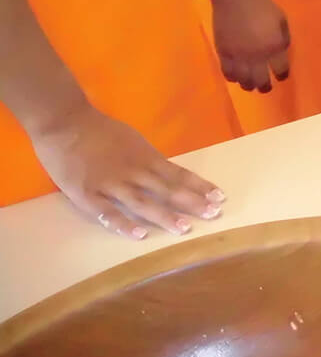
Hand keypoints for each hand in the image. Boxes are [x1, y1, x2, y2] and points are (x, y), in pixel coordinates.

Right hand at [30, 103, 224, 238]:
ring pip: (142, 202)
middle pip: (167, 189)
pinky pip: (107, 213)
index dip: (199, 186)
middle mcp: (134, 171)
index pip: (178, 174)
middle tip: (213, 215)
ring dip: (165, 216)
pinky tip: (140, 235)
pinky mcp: (87, 194)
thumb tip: (166, 172)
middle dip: (191, 202)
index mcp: (145, 157)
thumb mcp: (132, 139)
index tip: (219, 197)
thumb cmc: (99, 129)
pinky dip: (124, 224)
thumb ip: (147, 158)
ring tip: (184, 229)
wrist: (64, 122)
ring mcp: (111, 184)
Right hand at [213, 0, 289, 91]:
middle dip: (265, 87)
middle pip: (261, 81)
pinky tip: (235, 76)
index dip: (282, 75)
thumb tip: (281, 52)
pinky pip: (227, 73)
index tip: (281, 77)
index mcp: (275, 46)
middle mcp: (258, 56)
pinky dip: (232, 77)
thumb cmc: (262, 6)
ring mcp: (239, 56)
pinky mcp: (224, 53)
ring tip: (250, 85)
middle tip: (265, 88)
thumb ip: (283, 38)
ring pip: (243, 80)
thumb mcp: (282, 20)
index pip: (280, 70)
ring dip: (248, 85)